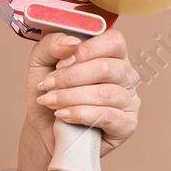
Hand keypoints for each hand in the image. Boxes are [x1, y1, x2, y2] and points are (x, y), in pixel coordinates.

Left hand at [24, 27, 140, 158]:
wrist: (45, 130)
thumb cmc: (50, 94)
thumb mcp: (41, 62)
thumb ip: (52, 44)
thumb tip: (71, 42)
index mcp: (112, 55)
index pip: (113, 41)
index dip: (86, 50)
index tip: (60, 63)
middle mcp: (125, 76)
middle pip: (107, 68)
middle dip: (70, 77)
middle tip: (47, 86)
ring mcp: (129, 101)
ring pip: (106, 93)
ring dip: (71, 97)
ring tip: (51, 102)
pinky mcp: (127, 124)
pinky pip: (108, 116)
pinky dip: (81, 114)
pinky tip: (63, 115)